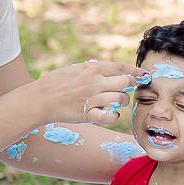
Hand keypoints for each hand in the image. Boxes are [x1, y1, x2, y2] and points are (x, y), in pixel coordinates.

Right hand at [32, 62, 149, 125]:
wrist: (39, 99)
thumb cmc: (55, 82)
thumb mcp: (75, 69)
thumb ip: (92, 69)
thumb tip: (108, 70)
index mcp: (92, 68)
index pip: (121, 67)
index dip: (136, 71)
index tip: (144, 75)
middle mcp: (94, 82)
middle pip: (125, 82)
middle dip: (130, 86)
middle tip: (127, 90)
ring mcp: (91, 98)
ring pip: (120, 99)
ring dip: (122, 102)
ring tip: (117, 103)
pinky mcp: (87, 114)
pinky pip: (109, 117)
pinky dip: (114, 116)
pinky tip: (111, 115)